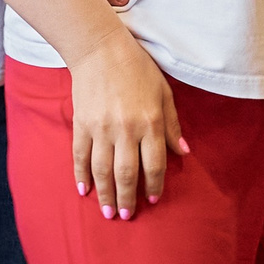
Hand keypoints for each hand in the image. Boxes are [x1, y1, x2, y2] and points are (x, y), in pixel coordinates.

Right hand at [67, 27, 186, 220]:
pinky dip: (81, 175)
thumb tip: (183, 152)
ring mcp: (100, 128)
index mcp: (150, 122)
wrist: (99, 48)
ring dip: (105, 194)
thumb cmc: (137, 68)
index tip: (153, 200)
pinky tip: (84, 191)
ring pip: (102, 170)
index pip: (154, 164)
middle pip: (126, 173)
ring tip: (107, 213)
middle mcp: (125, 129)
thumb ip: (172, 125)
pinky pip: (80, 156)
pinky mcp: (81, 124)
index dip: (154, 185)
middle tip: (126, 216)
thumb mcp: (163, 92)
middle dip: (127, 198)